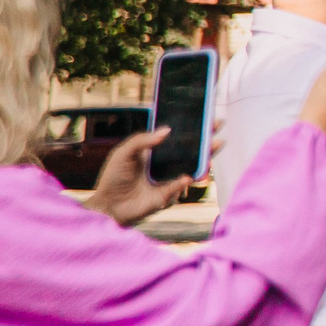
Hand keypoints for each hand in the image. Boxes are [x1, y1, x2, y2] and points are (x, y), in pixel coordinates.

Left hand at [84, 127, 203, 225]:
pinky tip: (186, 178)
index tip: (208, 120)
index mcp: (157, 152)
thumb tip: (167, 130)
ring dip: (204, 163)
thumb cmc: (114, 177)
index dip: (194, 130)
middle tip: (218, 135)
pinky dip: (183, 182)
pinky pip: (180, 187)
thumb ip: (142, 140)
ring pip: (192, 169)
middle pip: (192, 153)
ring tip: (209, 157)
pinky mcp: (169, 195)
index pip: (179, 139)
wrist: (108, 205)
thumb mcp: (124, 152)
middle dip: (207, 144)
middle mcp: (166, 165)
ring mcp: (169, 180)